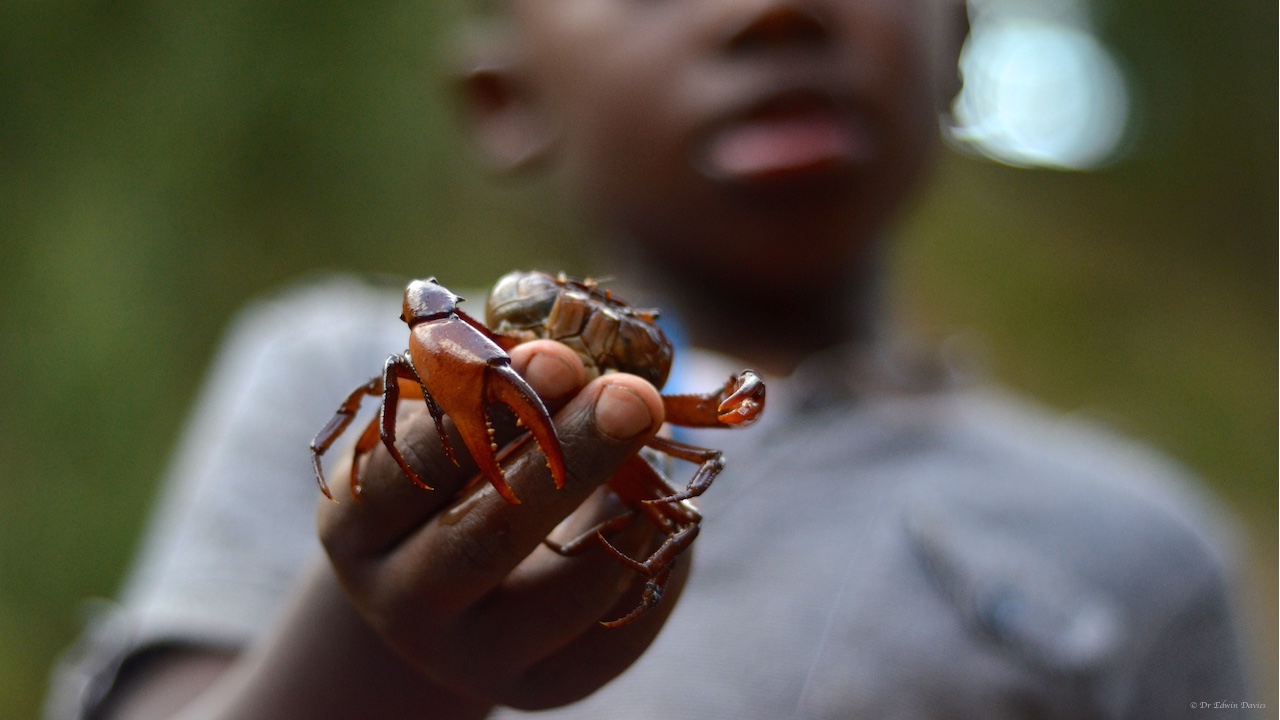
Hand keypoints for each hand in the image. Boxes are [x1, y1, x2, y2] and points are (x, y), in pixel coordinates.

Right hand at [317, 339, 685, 709]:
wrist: (451, 587)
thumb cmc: (453, 474)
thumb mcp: (445, 426)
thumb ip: (493, 390)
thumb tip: (581, 358)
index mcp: (358, 528)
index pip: (405, 469)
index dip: (482, 408)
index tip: (558, 357)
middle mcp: (404, 605)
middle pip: (482, 539)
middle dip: (567, 457)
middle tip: (633, 396)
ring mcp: (475, 659)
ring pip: (561, 600)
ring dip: (628, 513)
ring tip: (657, 448)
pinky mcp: (546, 688)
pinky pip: (616, 634)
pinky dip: (653, 564)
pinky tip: (665, 509)